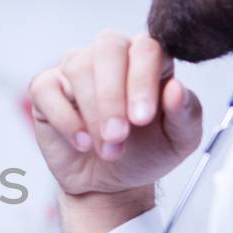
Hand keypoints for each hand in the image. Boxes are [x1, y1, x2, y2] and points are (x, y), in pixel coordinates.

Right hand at [28, 32, 203, 232]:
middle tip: (119, 136)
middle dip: (113, 96)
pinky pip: (48, 89)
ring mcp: (76, 68)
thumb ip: (186, 114)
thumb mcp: (178, 141)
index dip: (142, 81)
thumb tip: (176, 89)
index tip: (142, 119)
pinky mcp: (46, 87)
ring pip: (79, 68)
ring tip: (107, 149)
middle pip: (108, 49)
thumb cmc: (145, 153)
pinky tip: (82, 142)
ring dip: (93, 114)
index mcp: (148, 59)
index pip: (146, 49)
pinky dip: (66, 120)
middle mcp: (112, 55)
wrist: (110, 183)